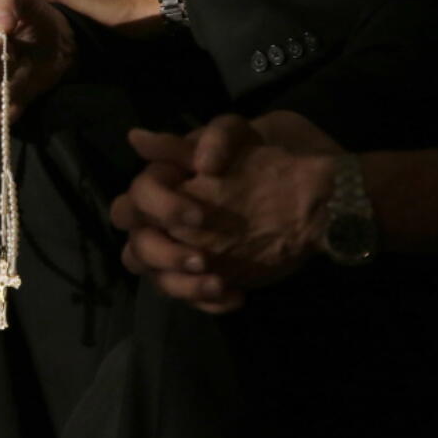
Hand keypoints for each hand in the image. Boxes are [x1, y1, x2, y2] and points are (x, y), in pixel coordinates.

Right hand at [117, 115, 334, 292]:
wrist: (301, 197)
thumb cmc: (261, 161)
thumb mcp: (236, 139)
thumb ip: (196, 139)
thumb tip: (137, 137)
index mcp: (160, 187)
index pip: (135, 200)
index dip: (161, 209)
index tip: (200, 217)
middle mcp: (159, 222)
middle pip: (137, 245)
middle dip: (164, 255)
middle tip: (202, 260)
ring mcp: (178, 251)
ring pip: (156, 277)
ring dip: (182, 284)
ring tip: (218, 283)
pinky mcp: (199, 275)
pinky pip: (188, 296)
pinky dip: (207, 300)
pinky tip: (236, 296)